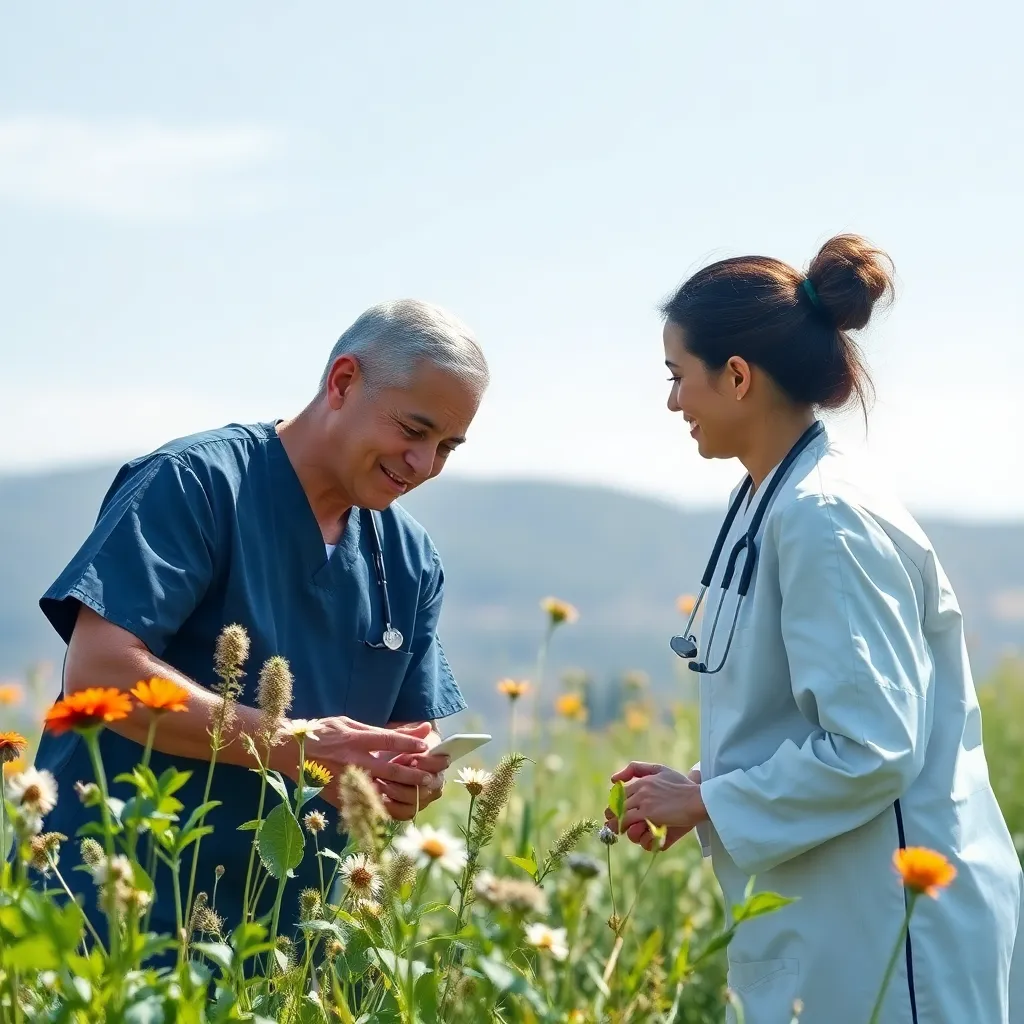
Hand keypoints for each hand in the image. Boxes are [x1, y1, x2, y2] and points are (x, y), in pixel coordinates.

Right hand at [281, 716, 431, 808]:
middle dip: (412, 775)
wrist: (288, 751)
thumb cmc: (322, 733)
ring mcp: (344, 780)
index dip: (408, 745)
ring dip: (401, 795)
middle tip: (429, 779)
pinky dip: (383, 807)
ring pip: (379, 793)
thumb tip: (415, 729)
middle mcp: (351, 760)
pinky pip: (365, 805)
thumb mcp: (350, 723)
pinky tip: (398, 806)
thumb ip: (382, 730)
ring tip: (419, 795)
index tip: (425, 748)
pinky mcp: (338, 796)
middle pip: (388, 770)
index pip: (387, 742)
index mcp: (353, 739)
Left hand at [377, 723, 451, 820]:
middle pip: (429, 784)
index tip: (415, 757)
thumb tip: (426, 727)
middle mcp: (435, 783)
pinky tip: (380, 798)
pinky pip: (404, 813)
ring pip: (415, 800)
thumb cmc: (399, 747)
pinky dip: (393, 807)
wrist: (389, 761)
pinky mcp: (409, 810)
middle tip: (395, 770)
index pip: (441, 764)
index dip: (429, 762)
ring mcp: (424, 798)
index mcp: (439, 763)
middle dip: (411, 778)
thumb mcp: (403, 738)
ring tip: (381, 782)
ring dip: (398, 791)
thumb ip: (413, 734)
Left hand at [604, 762, 703, 850]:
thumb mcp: (661, 770)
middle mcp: (640, 790)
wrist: (697, 799)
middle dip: (614, 816)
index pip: (620, 793)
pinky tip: (634, 835)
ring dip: (619, 825)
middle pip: (618, 805)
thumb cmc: (684, 786)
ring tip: (620, 830)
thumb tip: (614, 779)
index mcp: (643, 780)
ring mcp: (643, 802)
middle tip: (614, 823)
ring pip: (621, 816)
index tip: (616, 811)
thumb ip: (639, 769)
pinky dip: (630, 831)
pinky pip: (630, 825)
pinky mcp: (648, 814)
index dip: (616, 804)